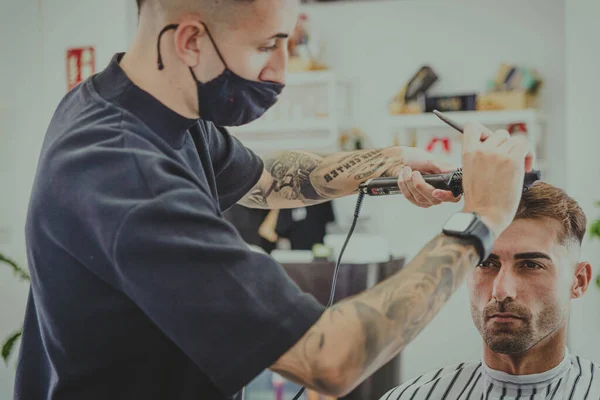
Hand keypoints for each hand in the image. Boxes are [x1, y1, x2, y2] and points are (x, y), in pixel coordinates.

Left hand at [392, 147, 461, 207]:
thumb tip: (453, 170)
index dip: (445, 196)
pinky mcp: (417, 201)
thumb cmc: (419, 159)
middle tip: (414, 172)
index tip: (435, 192)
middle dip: (420, 185)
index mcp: (448, 183)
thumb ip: (442, 166)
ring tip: (407, 170)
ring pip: (419, 198)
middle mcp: (440, 194)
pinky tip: (402, 176)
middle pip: (433, 199)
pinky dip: (403, 185)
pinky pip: (409, 197)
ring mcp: (428, 199)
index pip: (453, 197)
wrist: (403, 160)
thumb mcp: (430, 160)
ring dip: (409, 182)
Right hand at [461, 123, 532, 237]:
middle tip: (507, 162)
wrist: (485, 214)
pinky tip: (527, 167)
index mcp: (468, 153)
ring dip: (518, 151)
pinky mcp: (512, 161)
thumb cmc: (480, 200)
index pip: (472, 126)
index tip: (489, 143)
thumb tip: (497, 147)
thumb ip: (480, 157)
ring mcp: (497, 154)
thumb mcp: (471, 173)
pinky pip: (525, 144)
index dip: (484, 131)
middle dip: (505, 146)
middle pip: (499, 133)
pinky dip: (529, 154)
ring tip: (518, 167)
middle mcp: (482, 150)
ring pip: (514, 139)